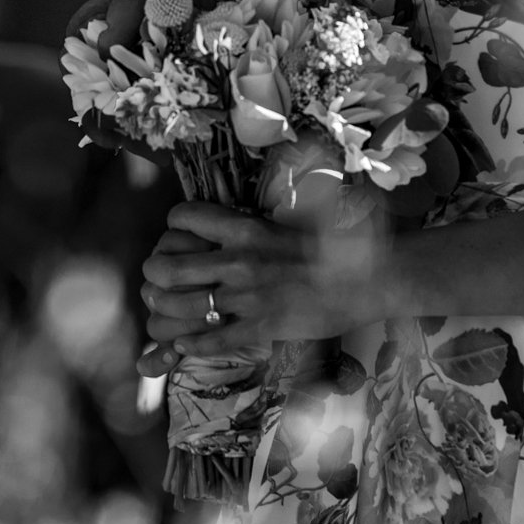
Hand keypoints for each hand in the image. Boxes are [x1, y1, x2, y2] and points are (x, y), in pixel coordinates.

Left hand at [138, 202, 369, 365]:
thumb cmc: (335, 246)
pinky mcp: (261, 328)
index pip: (184, 218)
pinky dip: (192, 343)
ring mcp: (248, 298)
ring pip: (183, 306)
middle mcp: (239, 261)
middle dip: (154, 273)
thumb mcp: (291, 217)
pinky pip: (212, 340)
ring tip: (160, 309)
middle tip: (155, 277)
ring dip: (163, 310)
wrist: (369, 280)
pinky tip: (183, 341)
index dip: (172, 226)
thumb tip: (259, 180)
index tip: (175, 234)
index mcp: (246, 227)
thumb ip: (265, 213)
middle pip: (169, 267)